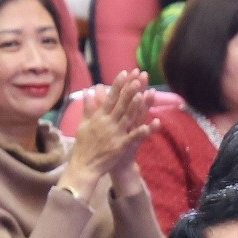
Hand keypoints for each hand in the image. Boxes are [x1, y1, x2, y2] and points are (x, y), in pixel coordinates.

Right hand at [60, 71, 156, 197]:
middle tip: (137, 77)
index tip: (125, 72)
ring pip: (127, 117)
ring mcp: (114, 133)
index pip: (110, 97)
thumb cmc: (84, 145)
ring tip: (143, 93)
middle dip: (129, 90)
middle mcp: (107, 123)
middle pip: (120, 104)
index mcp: (99, 117)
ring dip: (135, 105)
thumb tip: (89, 91)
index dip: (118, 84)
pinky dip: (143, 130)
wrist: (84, 165)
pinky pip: (134, 136)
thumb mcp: (83, 124)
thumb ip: (88, 107)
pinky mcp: (121, 145)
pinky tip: (153, 123)